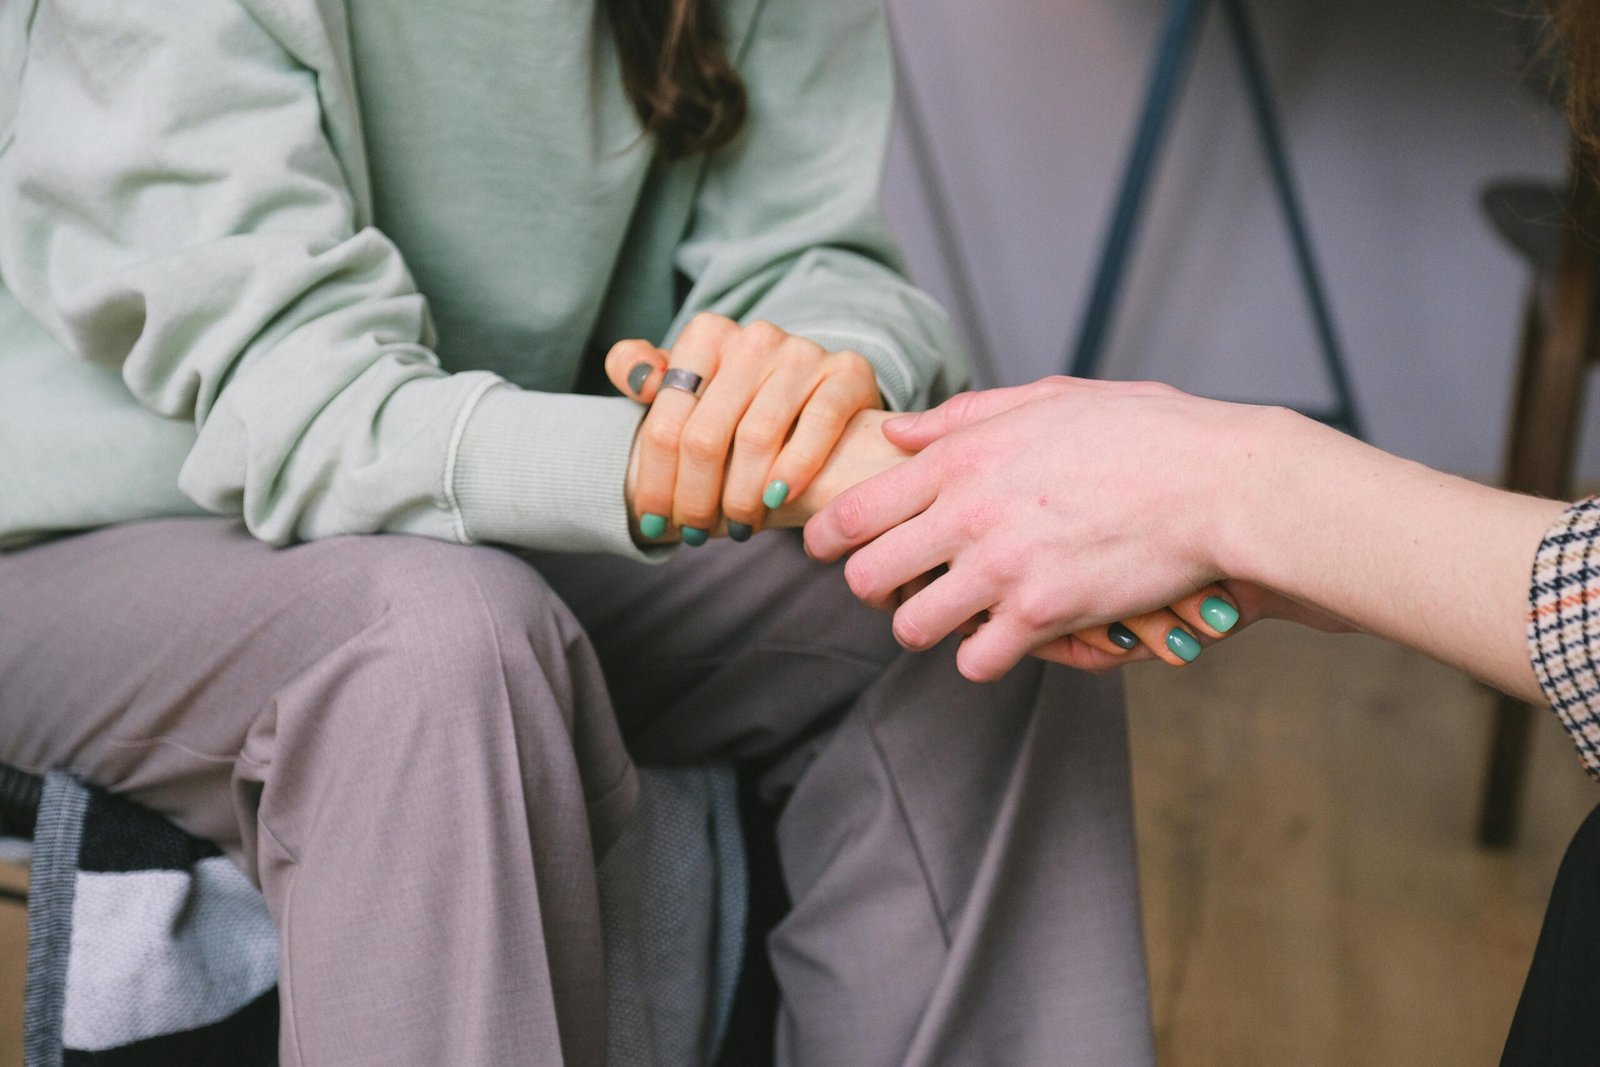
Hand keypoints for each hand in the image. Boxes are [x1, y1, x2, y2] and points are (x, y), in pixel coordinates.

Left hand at [607, 313, 880, 542]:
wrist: (820, 397)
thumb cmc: (740, 404)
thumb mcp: (687, 385)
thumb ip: (642, 372)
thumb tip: (637, 378)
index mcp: (707, 335)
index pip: (666, 422)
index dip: (655, 481)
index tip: (652, 522)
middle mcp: (754, 337)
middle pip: (706, 436)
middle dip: (696, 498)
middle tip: (695, 534)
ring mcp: (803, 353)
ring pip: (757, 438)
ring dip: (742, 497)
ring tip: (739, 527)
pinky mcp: (847, 372)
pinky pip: (818, 424)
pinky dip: (795, 468)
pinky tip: (778, 500)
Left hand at [803, 376, 1299, 680]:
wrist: (1220, 484)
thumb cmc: (1144, 433)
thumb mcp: (1049, 399)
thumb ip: (964, 416)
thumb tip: (898, 431)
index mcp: (962, 457)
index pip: (854, 510)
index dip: (825, 537)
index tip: (825, 548)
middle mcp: (968, 513)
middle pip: (866, 577)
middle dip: (871, 588)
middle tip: (895, 588)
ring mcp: (1002, 568)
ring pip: (911, 627)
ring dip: (925, 626)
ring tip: (951, 615)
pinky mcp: (1043, 615)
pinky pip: (975, 660)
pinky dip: (983, 656)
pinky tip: (1003, 637)